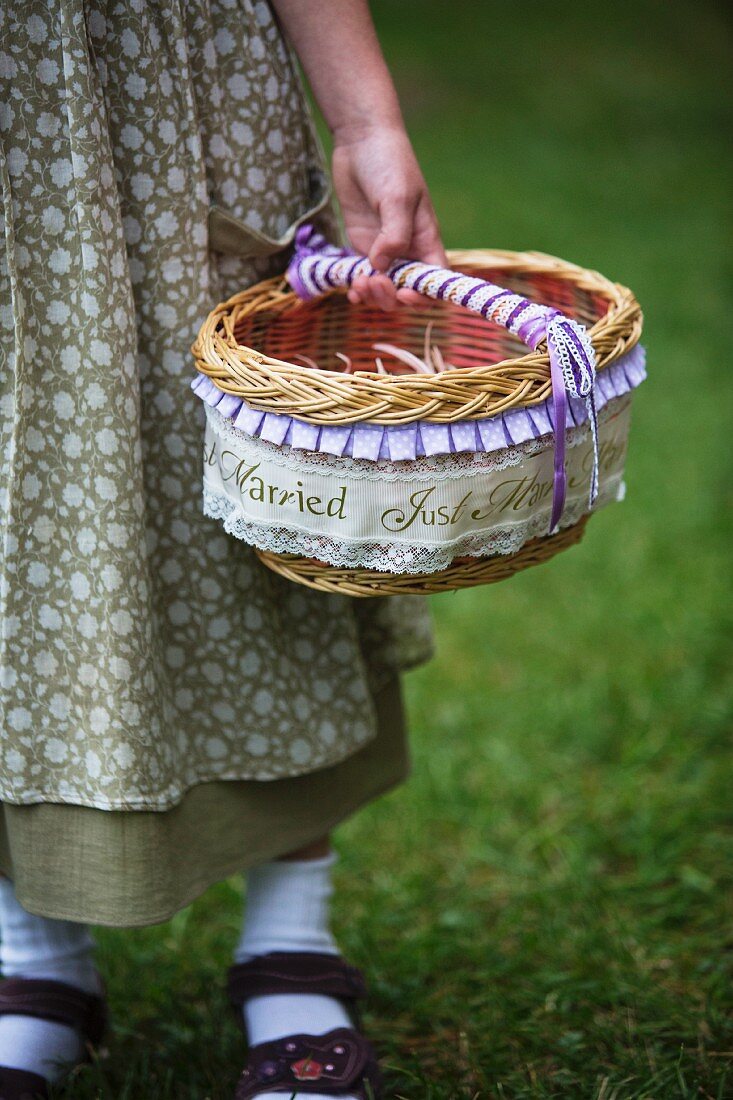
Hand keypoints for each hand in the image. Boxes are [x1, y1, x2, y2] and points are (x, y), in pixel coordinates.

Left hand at [331, 124, 446, 310]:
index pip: (435, 281)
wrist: (361, 141)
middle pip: (406, 291)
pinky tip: (351, 291)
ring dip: (372, 295)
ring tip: (358, 283)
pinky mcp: (362, 246)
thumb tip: (382, 266)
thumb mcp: (397, 197)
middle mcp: (408, 250)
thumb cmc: (389, 163)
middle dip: (390, 296)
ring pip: (383, 289)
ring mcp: (384, 250)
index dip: (424, 296)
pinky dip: (359, 290)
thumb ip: (394, 234)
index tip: (405, 294)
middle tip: (373, 281)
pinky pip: (364, 278)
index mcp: (426, 240)